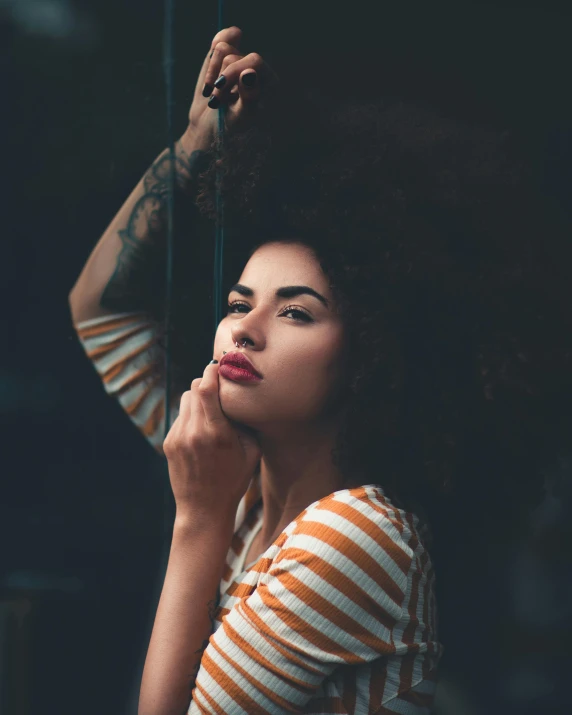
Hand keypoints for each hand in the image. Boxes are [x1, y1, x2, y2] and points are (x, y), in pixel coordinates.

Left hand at [163, 361, 261, 520]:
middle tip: (219, 390)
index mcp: (217, 433)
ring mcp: (178, 437)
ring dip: (198, 399)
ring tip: (211, 412)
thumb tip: (242, 397)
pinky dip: (191, 416)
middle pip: (194, 388)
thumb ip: (246, 423)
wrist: (204, 510)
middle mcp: (194, 432)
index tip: (221, 368)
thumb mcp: (252, 452)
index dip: (212, 372)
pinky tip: (202, 432)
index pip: (205, 388)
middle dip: (207, 385)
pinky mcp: (169, 443)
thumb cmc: (233, 481)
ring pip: (185, 400)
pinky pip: (180, 416)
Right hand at [184, 26, 278, 146]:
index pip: (254, 62)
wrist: (212, 128)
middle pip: (235, 57)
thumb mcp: (240, 117)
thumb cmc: (232, 127)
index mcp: (270, 83)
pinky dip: (212, 57)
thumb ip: (249, 97)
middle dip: (221, 80)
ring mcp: (242, 60)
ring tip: (213, 96)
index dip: (233, 72)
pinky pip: (221, 38)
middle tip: (215, 102)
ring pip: (223, 48)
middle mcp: (258, 69)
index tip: (219, 89)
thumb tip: (249, 73)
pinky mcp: (227, 55)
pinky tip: (209, 78)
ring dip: (212, 74)